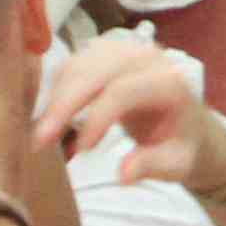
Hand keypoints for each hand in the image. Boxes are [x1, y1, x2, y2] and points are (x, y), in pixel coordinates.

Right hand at [34, 35, 225, 199]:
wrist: (186, 123)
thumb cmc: (181, 145)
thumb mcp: (177, 163)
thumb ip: (153, 165)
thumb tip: (124, 174)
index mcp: (168, 80)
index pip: (124, 91)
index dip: (97, 118)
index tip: (82, 151)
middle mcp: (145, 57)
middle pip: (94, 72)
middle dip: (63, 105)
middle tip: (39, 141)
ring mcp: (124, 50)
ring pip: (78, 65)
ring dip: (55, 98)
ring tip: (41, 135)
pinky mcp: (106, 53)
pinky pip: (73, 65)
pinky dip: (56, 89)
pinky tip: (50, 118)